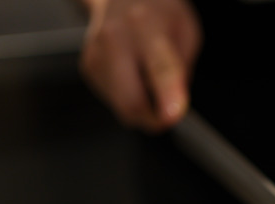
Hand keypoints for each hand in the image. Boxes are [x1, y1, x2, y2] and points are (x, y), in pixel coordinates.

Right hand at [79, 0, 201, 131]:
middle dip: (152, 119)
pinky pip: (112, 99)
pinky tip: (133, 74)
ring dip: (141, 107)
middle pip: (131, 100)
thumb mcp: (186, 34)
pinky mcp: (87, 66)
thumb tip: (176, 106)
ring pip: (121, 106)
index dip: (167, 95)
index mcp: (147, 26)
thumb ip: (182, 70)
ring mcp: (96, 53)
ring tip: (149, 78)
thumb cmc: (158, 13)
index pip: (159, 67)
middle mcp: (115, 38)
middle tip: (167, 115)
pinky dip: (127, 96)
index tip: (172, 116)